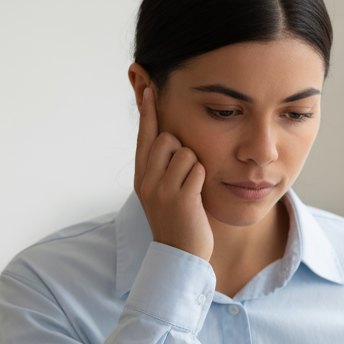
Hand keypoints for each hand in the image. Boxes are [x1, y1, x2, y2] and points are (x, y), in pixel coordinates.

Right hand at [133, 87, 212, 261]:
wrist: (180, 255)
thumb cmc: (178, 221)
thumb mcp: (162, 192)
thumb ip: (163, 166)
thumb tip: (171, 138)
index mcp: (141, 177)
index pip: (144, 136)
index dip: (148, 112)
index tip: (149, 88)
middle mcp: (147, 180)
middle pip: (167, 138)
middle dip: (182, 149)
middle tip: (184, 177)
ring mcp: (161, 189)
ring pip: (185, 152)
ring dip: (195, 166)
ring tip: (191, 190)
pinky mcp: (180, 197)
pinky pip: (197, 169)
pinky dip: (202, 179)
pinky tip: (197, 197)